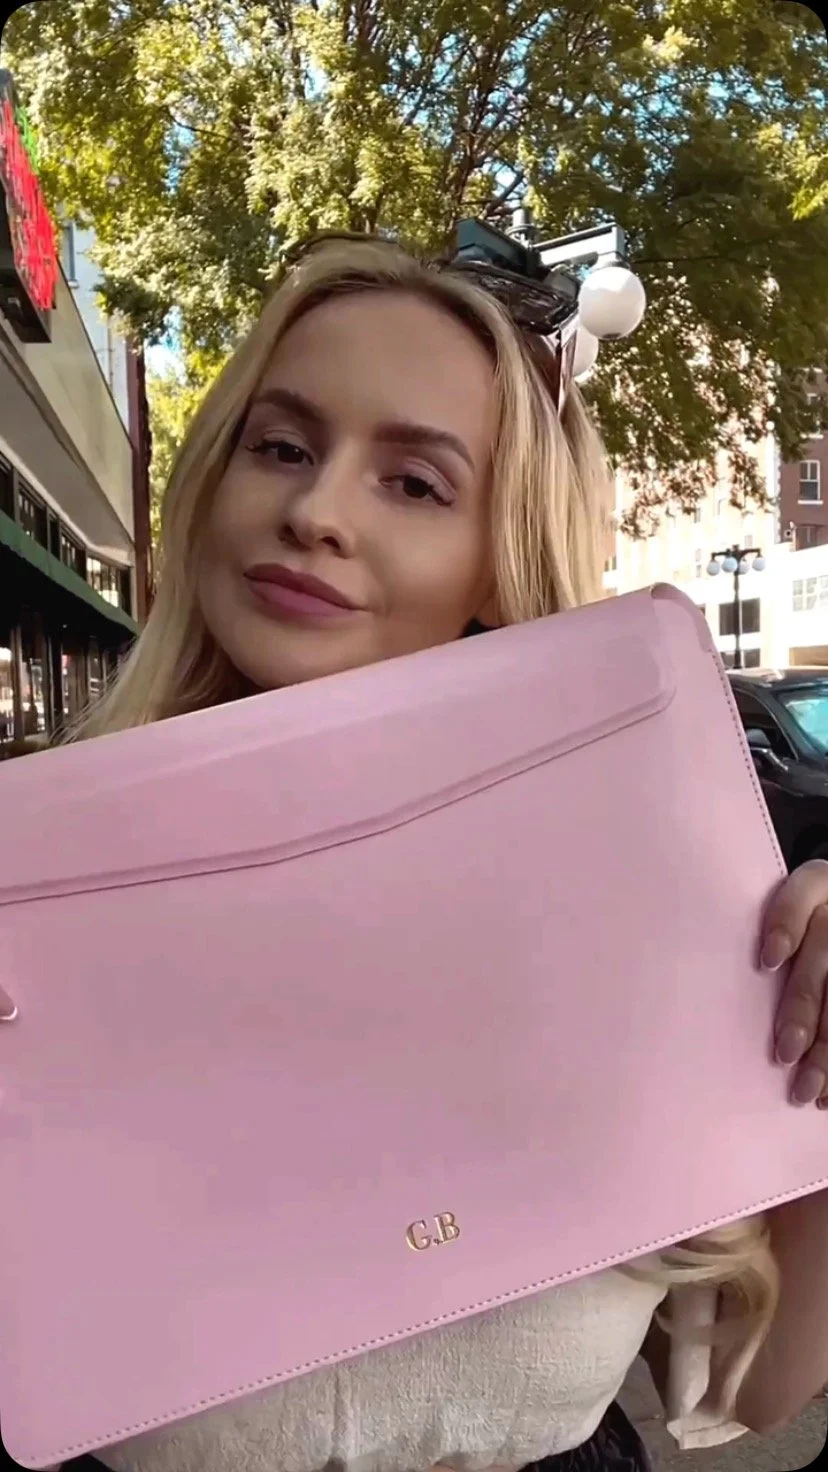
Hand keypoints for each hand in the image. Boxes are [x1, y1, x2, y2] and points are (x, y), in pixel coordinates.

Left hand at [761, 859, 827, 1105]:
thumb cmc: (785, 925)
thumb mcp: (762, 912)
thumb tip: (681, 982)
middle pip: (823, 959)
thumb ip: (743, 934)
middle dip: (803, 1009)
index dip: (786, 925)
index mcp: (813, 886)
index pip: (799, 895)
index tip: (767, 961)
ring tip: (807, 1090)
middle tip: (783, 1053)